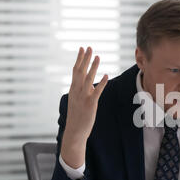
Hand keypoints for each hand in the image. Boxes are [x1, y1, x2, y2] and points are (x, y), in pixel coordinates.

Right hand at [61, 47, 107, 167]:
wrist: (74, 131)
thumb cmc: (77, 117)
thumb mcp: (77, 101)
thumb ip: (82, 91)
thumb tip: (90, 83)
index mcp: (73, 89)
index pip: (75, 70)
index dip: (79, 59)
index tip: (82, 48)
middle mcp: (76, 91)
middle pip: (80, 71)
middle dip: (85, 58)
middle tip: (89, 47)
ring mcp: (83, 97)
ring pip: (88, 79)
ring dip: (93, 67)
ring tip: (97, 56)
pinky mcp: (90, 104)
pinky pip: (96, 92)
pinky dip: (101, 83)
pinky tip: (106, 76)